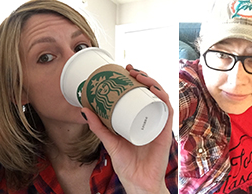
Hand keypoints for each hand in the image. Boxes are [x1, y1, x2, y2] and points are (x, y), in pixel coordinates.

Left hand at [82, 64, 170, 193]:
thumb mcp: (109, 141)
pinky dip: (162, 97)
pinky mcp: (165, 130)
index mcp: (140, 119)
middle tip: (130, 69)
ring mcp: (158, 123)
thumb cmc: (127, 165)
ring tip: (139, 76)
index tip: (124, 71)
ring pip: (160, 96)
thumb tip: (84, 109)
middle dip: (143, 77)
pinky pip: (167, 109)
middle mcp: (151, 118)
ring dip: (152, 82)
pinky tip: (154, 90)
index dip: (135, 80)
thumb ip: (98, 127)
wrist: (139, 182)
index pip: (140, 95)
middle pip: (151, 92)